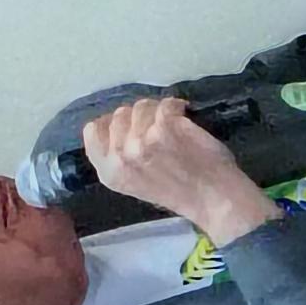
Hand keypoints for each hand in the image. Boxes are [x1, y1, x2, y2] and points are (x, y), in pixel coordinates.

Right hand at [83, 99, 280, 245]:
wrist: (214, 200)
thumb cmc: (179, 192)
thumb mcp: (135, 182)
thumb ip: (120, 157)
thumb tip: (118, 125)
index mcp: (108, 173)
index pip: (92, 130)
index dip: (112, 123)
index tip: (131, 126)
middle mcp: (119, 158)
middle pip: (118, 114)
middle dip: (139, 117)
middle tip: (158, 129)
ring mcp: (140, 142)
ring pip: (141, 106)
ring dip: (158, 111)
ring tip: (173, 126)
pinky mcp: (163, 128)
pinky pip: (165, 104)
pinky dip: (177, 106)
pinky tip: (184, 116)